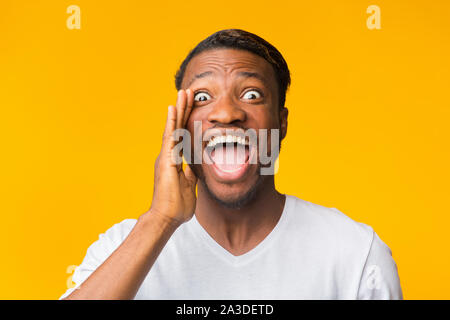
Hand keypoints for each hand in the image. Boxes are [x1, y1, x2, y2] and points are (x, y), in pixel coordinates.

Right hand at [149, 89, 196, 225]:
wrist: (167, 218)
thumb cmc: (177, 205)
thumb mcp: (189, 185)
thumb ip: (191, 173)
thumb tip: (195, 165)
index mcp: (175, 160)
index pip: (183, 134)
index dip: (188, 119)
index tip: (194, 104)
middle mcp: (168, 155)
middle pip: (178, 127)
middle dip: (184, 108)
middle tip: (188, 91)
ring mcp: (165, 157)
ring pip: (173, 128)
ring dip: (179, 109)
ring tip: (183, 92)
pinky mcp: (165, 161)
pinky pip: (169, 138)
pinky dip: (172, 122)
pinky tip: (173, 108)